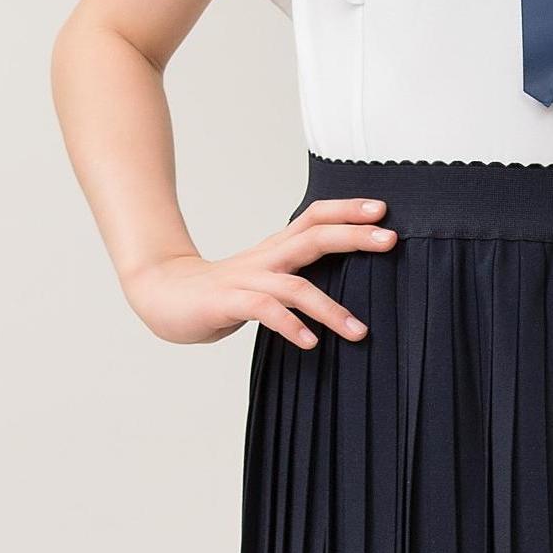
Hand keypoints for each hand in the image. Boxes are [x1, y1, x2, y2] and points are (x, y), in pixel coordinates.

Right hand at [124, 195, 396, 348]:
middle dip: (354, 236)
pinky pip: (264, 311)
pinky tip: (310, 342)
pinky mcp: (228, 303)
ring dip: (330, 308)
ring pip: (295, 285)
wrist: (162, 295)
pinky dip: (290, 326)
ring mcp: (246, 280)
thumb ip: (298, 279)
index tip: (383, 210)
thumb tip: (344, 288)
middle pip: (314, 236)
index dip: (348, 209)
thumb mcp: (265, 280)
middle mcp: (266, 258)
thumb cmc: (220, 293)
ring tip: (359, 332)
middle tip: (391, 240)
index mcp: (276, 249)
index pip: (315, 217)